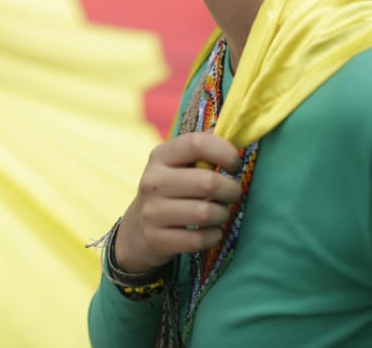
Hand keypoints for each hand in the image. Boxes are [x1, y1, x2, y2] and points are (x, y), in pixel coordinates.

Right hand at [113, 131, 242, 273]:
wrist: (136, 230)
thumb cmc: (169, 190)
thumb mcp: (176, 163)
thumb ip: (202, 147)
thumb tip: (234, 131)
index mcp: (160, 156)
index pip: (197, 143)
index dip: (225, 152)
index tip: (234, 164)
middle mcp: (153, 181)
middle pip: (207, 183)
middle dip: (231, 190)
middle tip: (233, 193)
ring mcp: (152, 212)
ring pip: (205, 213)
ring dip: (222, 214)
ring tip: (220, 212)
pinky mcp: (156, 239)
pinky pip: (199, 239)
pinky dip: (213, 236)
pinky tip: (211, 231)